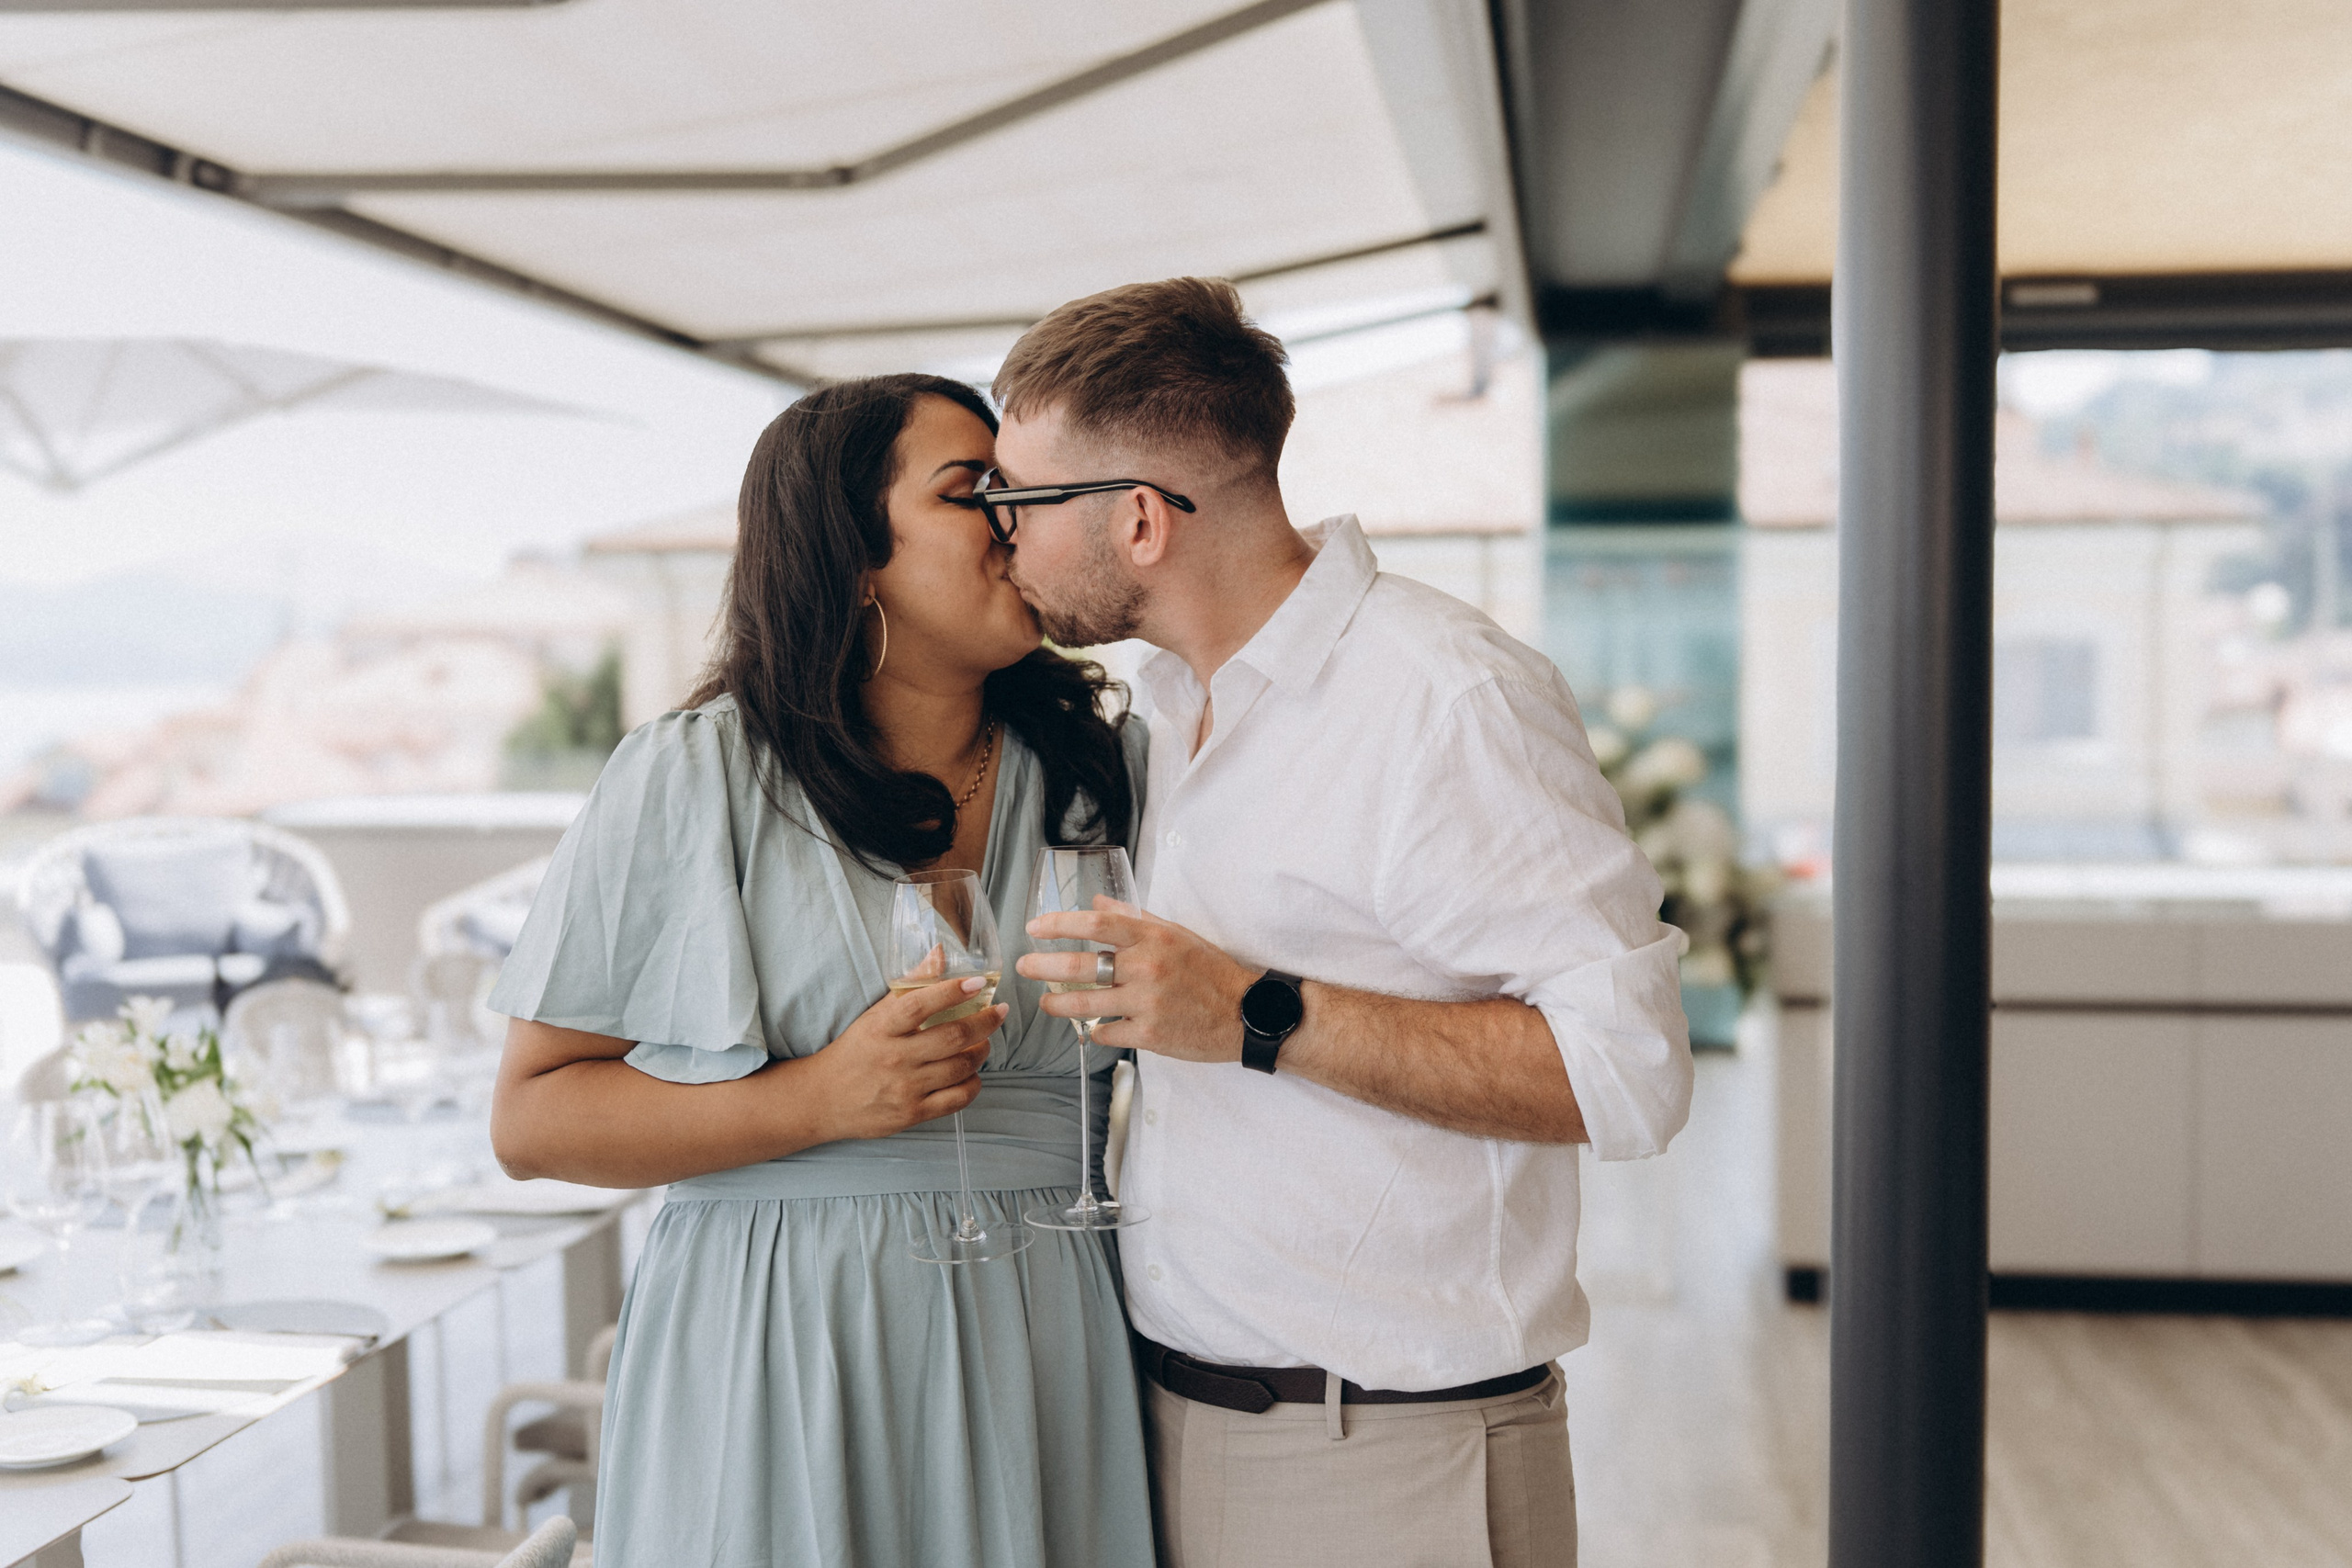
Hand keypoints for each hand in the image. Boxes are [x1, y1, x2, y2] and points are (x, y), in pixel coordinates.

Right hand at [802, 976, 1002, 1141]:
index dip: (952, 991)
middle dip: (984, 1022)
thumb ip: (910, 985)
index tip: (979, 982)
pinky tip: (972, 1073)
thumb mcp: (875, 1016)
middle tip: (999, 1012)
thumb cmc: (855, 1051)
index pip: (919, 1005)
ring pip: (960, 1067)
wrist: (822, 1099)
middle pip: (951, 1037)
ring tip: (984, 1042)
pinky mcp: (912, 1114)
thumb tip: (939, 952)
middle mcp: (893, 1058)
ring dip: (981, 1051)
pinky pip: (957, 1099)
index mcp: (881, 1028)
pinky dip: (973, 1083)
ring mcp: (904, 1089)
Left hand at [1016, 899, 1255, 1062]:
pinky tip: (1092, 1026)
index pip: (1097, 922)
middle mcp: (1147, 967)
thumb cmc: (1211, 971)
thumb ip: (1135, 918)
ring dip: (1058, 1002)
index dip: (1060, 923)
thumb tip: (1100, 901)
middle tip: (1024, 965)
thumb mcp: (1176, 934)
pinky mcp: (1150, 1034)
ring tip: (1046, 1001)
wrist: (1246, 1013)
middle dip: (1043, 964)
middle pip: (1081, 963)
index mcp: (1153, 937)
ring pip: (1086, 1002)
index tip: (1036, 927)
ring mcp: (1147, 1002)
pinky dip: (1094, 1029)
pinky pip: (1106, 1032)